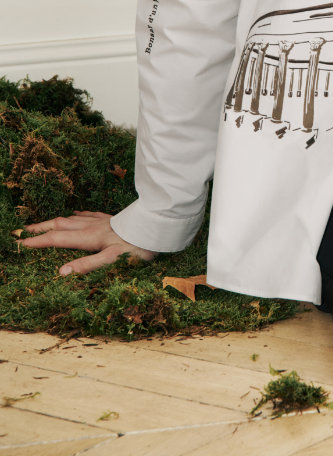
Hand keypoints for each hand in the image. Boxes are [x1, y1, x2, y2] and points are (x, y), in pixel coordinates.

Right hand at [19, 211, 155, 275]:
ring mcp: (102, 221)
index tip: (19, 243)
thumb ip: (88, 265)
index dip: (37, 241)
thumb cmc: (138, 245)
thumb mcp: (113, 259)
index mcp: (89, 237)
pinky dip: (77, 215)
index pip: (57, 239)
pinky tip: (76, 214)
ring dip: (55, 221)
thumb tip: (62, 272)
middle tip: (23, 230)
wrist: (158, 225)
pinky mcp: (112, 218)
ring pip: (72, 218)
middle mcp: (92, 226)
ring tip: (43, 223)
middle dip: (40, 228)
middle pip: (60, 225)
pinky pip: (89, 214)